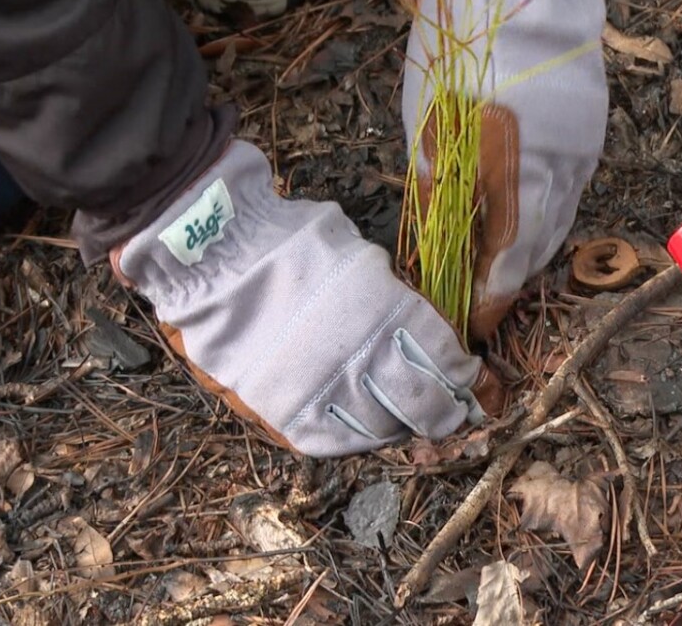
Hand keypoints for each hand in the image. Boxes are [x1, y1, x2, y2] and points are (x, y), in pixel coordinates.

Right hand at [113, 140, 501, 456]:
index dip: (464, 376)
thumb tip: (426, 330)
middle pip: (423, 402)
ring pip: (382, 428)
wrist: (210, 254)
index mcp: (387, 311)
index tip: (472, 380)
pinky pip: (333, 441)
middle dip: (446, 410)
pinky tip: (364, 429)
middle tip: (453, 412)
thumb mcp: (358, 253)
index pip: (445, 359)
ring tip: (407, 420)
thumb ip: (393, 294)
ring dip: (402, 425)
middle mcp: (361, 356)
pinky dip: (356, 438)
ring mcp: (322, 388)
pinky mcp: (284, 410)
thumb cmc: (286, 241)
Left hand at [402, 0, 608, 341]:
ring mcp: (581, 149)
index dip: (492, 298)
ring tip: (502, 264)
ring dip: (532, 245)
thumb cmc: (457, 60)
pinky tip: (528, 214)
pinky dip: (549, 209)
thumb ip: (440, 192)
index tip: (475, 323)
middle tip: (485, 298)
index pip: (508, 260)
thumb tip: (441, 242)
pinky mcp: (590, 131)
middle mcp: (559, 169)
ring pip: (561, 217)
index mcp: (515, 175)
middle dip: (512, 276)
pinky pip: (572, 187)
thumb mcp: (430, 133)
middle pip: (540, 245)